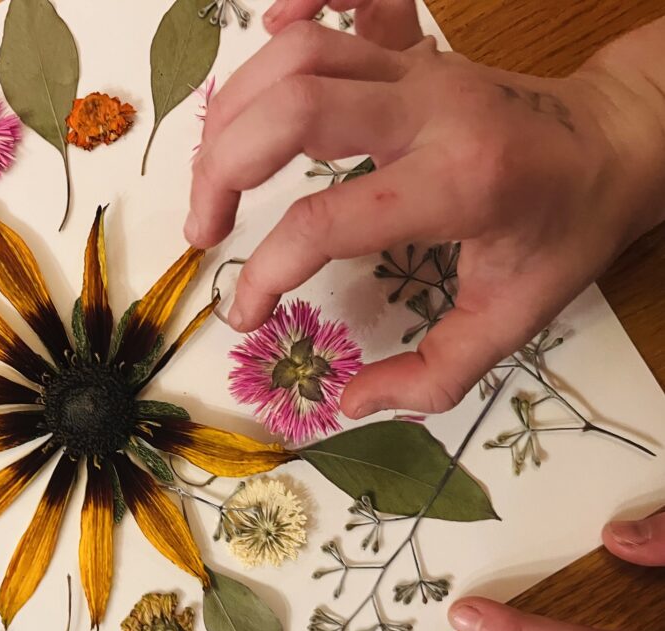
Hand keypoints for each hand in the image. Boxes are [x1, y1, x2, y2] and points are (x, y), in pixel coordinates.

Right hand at [185, 1, 664, 415]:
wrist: (616, 140)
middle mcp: (431, 110)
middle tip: (203, 231)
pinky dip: (293, 10)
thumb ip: (433, 375)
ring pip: (299, 56)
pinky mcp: (412, 48)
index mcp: (458, 183)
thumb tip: (351, 402)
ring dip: (233, 111)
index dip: (263, 273)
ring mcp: (419, 69)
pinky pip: (343, 5)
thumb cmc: (563, 231)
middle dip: (220, 170)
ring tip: (212, 174)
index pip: (324, 221)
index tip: (245, 314)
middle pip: (293, 109)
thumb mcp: (514, 320)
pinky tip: (265, 38)